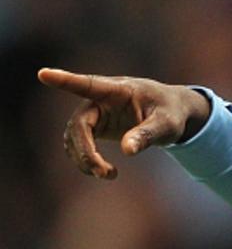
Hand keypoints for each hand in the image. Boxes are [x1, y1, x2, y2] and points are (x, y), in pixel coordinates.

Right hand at [37, 68, 212, 178]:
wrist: (171, 112)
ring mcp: (94, 113)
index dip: (65, 80)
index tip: (43, 73)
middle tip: (104, 173)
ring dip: (85, 159)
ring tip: (110, 175)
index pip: (88, 84)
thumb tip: (127, 150)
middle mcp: (99, 99)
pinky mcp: (94, 126)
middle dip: (86, 151)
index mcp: (118, 90)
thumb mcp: (167, 124)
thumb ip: (148, 134)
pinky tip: (103, 171)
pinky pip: (79, 144)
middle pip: (79, 124)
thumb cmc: (170, 112)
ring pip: (74, 138)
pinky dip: (86, 160)